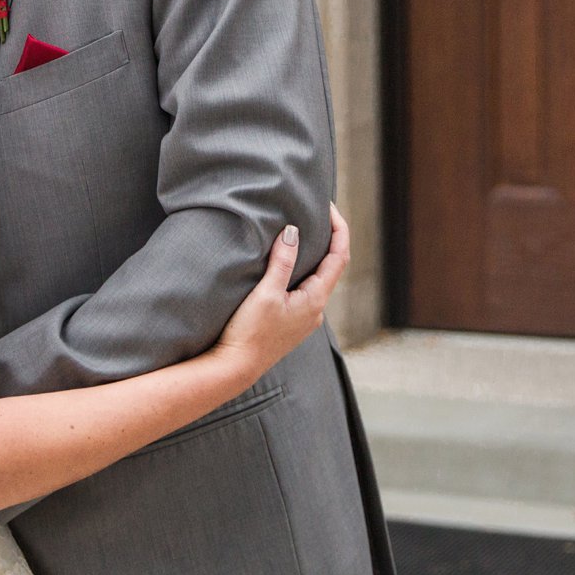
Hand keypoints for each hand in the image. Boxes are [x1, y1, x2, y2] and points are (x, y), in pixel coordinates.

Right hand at [211, 203, 350, 383]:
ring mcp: (304, 318)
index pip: (339, 257)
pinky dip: (301, 271)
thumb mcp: (265, 293)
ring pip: (317, 279)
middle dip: (327, 239)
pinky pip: (304, 290)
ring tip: (300, 234)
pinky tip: (285, 266)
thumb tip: (293, 231)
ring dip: (313, 256)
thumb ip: (282, 262)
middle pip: (331, 267)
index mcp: (315, 299)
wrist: (235, 368)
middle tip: (315, 214)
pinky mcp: (291, 323)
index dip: (339, 229)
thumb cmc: (249, 333)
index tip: (329, 207)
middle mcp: (316, 310)